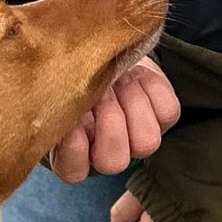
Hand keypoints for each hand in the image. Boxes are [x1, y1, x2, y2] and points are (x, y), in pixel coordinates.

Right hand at [49, 56, 179, 182]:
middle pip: (114, 161)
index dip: (73, 147)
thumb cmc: (70, 73)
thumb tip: (63, 102)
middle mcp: (106, 155)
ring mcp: (138, 141)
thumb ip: (55, 101)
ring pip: (146, 141)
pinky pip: (167, 111)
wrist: (98, 50)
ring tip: (117, 77)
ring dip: (131, 102)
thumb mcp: (56, 88)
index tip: (70, 118)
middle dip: (108, 120)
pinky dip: (151, 87)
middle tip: (100, 91)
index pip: (73, 171)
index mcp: (71, 155)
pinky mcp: (163, 118)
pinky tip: (135, 74)